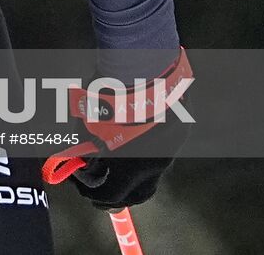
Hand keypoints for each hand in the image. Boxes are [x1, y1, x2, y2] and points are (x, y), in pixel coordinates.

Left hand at [45, 47, 192, 208]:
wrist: (140, 67)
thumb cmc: (108, 97)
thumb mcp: (87, 125)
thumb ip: (86, 148)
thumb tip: (82, 159)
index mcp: (131, 167)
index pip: (111, 195)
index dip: (93, 194)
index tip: (84, 187)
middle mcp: (156, 164)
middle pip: (137, 193)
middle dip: (116, 192)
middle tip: (101, 182)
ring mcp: (172, 148)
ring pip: (152, 171)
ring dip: (133, 171)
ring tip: (115, 160)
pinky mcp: (180, 130)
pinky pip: (162, 148)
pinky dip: (146, 150)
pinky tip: (134, 137)